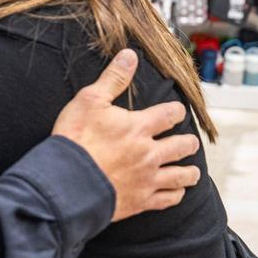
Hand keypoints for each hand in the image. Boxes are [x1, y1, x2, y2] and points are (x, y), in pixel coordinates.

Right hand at [52, 50, 201, 221]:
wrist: (66, 183)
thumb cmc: (75, 139)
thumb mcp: (89, 101)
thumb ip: (113, 78)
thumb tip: (130, 55)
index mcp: (139, 127)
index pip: (170, 114)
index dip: (176, 111)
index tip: (176, 112)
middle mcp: (150, 153)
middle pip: (183, 146)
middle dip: (189, 143)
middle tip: (190, 142)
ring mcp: (147, 179)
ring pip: (181, 176)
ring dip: (189, 172)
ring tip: (192, 171)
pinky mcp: (140, 201)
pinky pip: (168, 199)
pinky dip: (175, 195)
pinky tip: (176, 192)